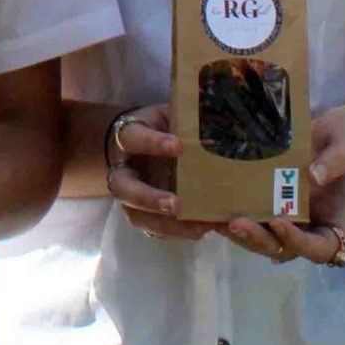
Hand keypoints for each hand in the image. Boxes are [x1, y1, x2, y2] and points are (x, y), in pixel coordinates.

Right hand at [100, 105, 209, 241]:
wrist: (139, 142)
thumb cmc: (160, 126)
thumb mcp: (169, 114)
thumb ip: (185, 116)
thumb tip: (221, 111)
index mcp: (128, 138)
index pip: (133, 138)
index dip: (152, 143)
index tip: (178, 146)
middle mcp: (124, 170)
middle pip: (124, 188)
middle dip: (148, 198)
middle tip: (176, 204)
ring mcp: (131, 196)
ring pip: (137, 216)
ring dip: (165, 224)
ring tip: (197, 229)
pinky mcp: (143, 214)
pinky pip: (153, 229)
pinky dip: (175, 233)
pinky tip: (199, 231)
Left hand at [215, 101, 344, 264]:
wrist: (339, 127)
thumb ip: (337, 160)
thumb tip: (313, 175)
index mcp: (334, 219)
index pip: (320, 247)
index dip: (299, 242)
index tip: (279, 220)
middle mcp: (310, 223)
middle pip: (284, 248)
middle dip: (259, 239)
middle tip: (235, 223)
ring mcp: (290, 214)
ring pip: (265, 237)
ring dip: (242, 233)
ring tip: (216, 219)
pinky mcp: (271, 199)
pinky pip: (254, 215)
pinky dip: (234, 216)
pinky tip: (211, 207)